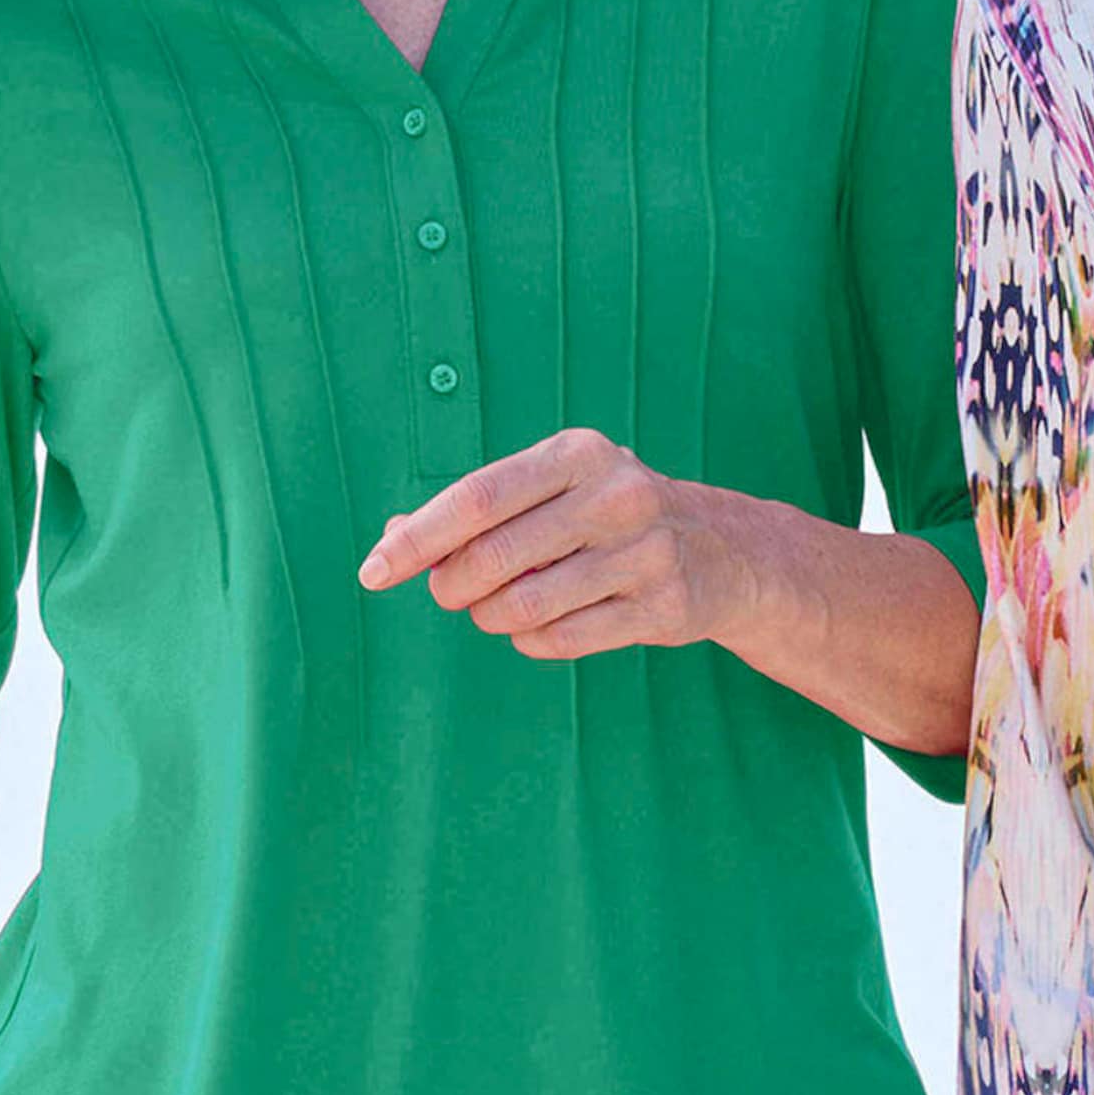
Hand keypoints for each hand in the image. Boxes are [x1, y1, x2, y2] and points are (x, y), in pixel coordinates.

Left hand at [357, 427, 748, 655]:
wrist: (720, 549)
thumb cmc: (604, 514)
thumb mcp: (550, 488)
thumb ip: (472, 512)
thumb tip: (392, 540)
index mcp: (577, 454)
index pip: (477, 498)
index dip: (417, 540)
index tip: (373, 572)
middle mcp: (616, 496)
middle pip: (492, 558)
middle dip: (451, 586)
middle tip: (450, 590)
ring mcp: (644, 553)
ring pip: (521, 607)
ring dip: (490, 616)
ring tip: (500, 606)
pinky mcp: (662, 607)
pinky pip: (558, 640)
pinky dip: (530, 640)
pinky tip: (542, 623)